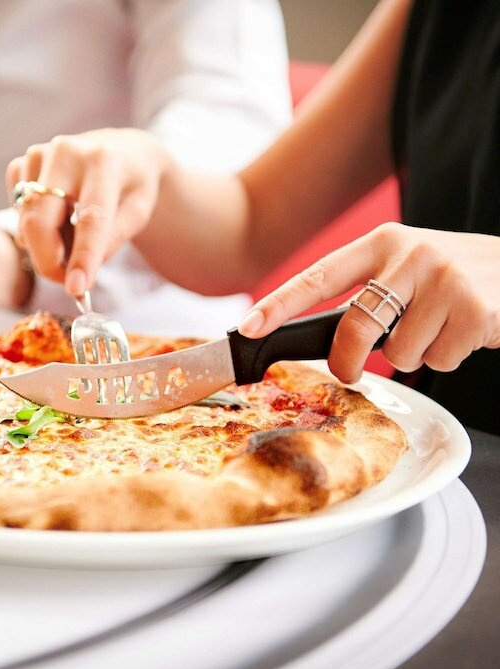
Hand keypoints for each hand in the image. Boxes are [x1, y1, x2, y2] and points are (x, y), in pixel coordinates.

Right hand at [5, 128, 170, 296]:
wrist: (119, 151)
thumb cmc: (131, 186)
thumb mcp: (138, 212)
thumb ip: (111, 242)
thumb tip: (77, 275)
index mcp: (104, 161)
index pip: (90, 218)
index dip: (82, 256)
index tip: (76, 288)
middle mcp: (66, 152)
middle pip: (40, 221)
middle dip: (48, 261)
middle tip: (67, 280)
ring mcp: (39, 155)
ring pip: (25, 222)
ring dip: (46, 244)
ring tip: (73, 236)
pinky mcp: (21, 164)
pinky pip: (18, 212)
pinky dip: (35, 227)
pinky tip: (57, 217)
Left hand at [239, 223, 499, 382]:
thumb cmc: (456, 273)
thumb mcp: (409, 264)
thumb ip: (370, 290)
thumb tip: (324, 339)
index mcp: (383, 242)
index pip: (318, 276)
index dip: (278, 304)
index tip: (247, 327)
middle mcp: (412, 255)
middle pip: (354, 327)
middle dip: (347, 361)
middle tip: (351, 372)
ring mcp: (445, 281)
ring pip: (400, 352)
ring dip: (416, 353)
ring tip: (441, 327)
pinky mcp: (476, 309)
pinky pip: (438, 360)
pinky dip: (448, 356)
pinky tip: (466, 330)